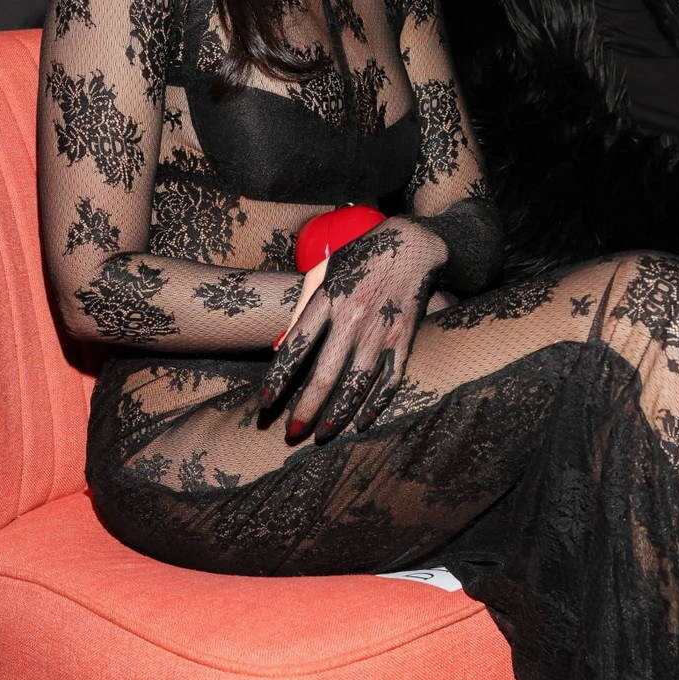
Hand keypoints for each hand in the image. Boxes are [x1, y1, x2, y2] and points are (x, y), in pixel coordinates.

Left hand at [259, 217, 447, 442]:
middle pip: (325, 374)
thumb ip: (301, 308)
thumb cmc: (361, 256)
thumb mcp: (324, 271)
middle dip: (306, 409)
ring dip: (338, 414)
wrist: (413, 244)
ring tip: (323, 435)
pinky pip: (390, 379)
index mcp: (328, 299)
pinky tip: (362, 422)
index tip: (265, 403)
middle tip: (291, 434)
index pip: (296, 346)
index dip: (278, 378)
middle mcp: (353, 319)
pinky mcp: (404, 338)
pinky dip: (377, 404)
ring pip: (358, 384)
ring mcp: (381, 331)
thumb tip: (280, 347)